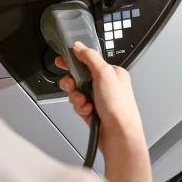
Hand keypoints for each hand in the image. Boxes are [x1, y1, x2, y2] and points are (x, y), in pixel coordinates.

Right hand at [56, 41, 151, 181]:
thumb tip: (79, 47)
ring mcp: (98, 98)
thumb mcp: (104, 74)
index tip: (62, 60)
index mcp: (111, 72)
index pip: (88, 60)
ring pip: (76, 91)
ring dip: (77, 97)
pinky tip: (88, 111)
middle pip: (78, 76)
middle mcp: (105, 84)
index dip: (73, 60)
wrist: (119, 135)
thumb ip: (90, 58)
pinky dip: (80, 108)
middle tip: (73, 86)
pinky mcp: (92, 110)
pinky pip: (78, 104)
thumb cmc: (120, 107)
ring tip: (85, 103)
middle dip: (73, 83)